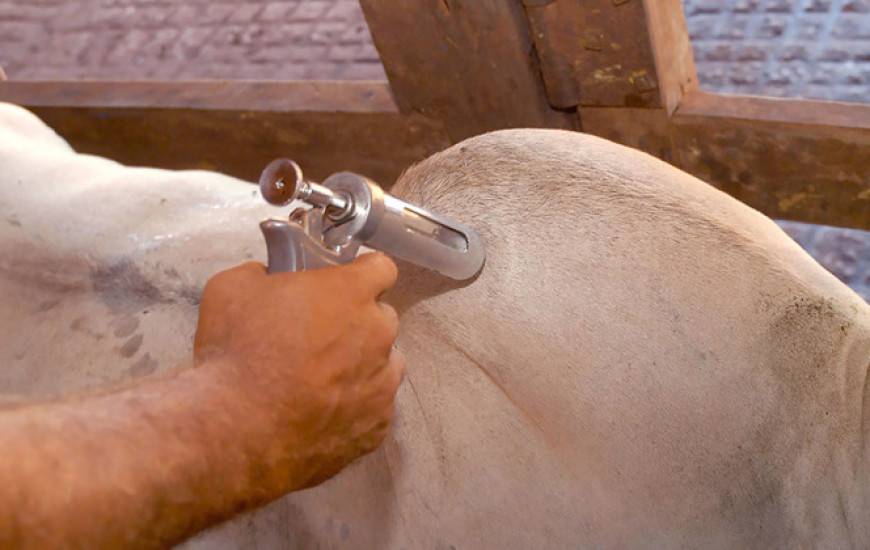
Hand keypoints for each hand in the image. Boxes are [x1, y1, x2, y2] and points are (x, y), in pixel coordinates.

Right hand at [194, 253, 404, 490]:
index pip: (381, 269)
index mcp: (350, 293)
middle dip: (357, 322)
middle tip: (318, 336)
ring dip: (362, 365)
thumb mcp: (230, 289)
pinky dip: (355, 407)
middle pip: (382, 319)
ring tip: (321, 379)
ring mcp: (381, 384)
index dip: (361, 274)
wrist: (234, 432)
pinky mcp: (376, 426)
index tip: (344, 284)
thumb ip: (259, 274)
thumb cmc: (236, 355)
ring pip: (385, 365)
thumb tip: (263, 277)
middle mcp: (377, 335)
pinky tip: (321, 411)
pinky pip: (375, 408)